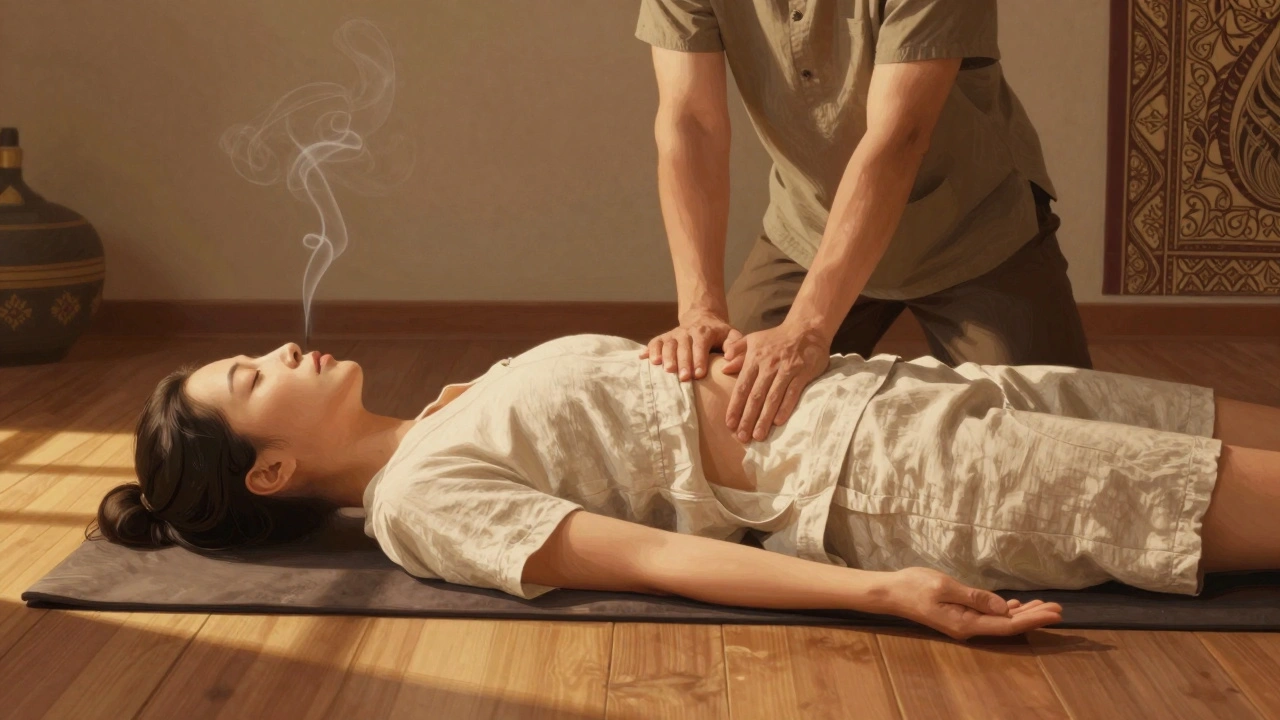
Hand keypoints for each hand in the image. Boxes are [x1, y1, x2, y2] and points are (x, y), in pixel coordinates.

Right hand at [641, 308, 742, 381]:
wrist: (702, 318)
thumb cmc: (719, 334)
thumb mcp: (731, 335)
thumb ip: (736, 345)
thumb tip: (730, 358)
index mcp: (704, 331)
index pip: (701, 344)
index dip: (699, 359)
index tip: (699, 374)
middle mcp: (687, 331)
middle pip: (683, 346)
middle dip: (683, 362)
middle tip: (683, 378)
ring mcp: (674, 334)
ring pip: (668, 344)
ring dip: (666, 357)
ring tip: (665, 370)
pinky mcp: (664, 337)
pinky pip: (655, 342)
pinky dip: (649, 350)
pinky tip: (643, 358)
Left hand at [720, 320, 830, 442]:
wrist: (806, 328)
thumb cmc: (777, 337)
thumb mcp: (753, 339)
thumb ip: (737, 352)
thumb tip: (724, 367)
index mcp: (754, 359)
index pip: (742, 387)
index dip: (735, 407)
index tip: (730, 424)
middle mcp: (768, 366)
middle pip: (755, 396)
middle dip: (747, 418)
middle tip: (742, 437)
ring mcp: (786, 370)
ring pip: (772, 398)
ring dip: (764, 418)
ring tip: (758, 435)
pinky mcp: (802, 373)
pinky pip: (792, 393)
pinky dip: (785, 408)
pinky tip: (778, 422)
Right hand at [884, 567, 1062, 639]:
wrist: (891, 592)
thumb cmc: (914, 586)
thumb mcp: (945, 587)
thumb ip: (976, 597)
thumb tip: (1005, 607)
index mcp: (966, 623)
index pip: (1008, 625)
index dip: (1033, 619)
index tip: (1054, 613)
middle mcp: (969, 628)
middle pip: (1008, 626)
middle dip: (1034, 617)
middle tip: (1059, 608)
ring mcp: (964, 623)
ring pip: (1001, 621)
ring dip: (1023, 614)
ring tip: (1045, 606)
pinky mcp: (960, 615)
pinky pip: (989, 616)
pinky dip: (1006, 610)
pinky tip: (1017, 605)